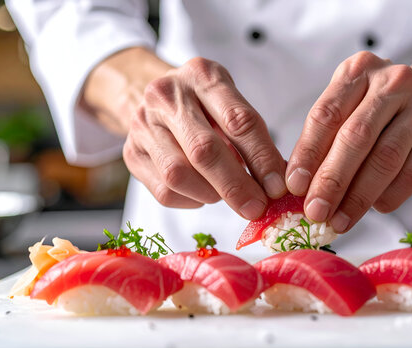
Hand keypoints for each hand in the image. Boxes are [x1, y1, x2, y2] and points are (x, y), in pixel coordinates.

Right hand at [123, 57, 286, 218]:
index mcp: (202, 76)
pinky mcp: (131, 153)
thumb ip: (253, 135)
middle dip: (236, 185)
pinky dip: (192, 199)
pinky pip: (164, 191)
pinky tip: (205, 193)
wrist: (145, 92)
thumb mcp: (229, 102)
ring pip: (178, 174)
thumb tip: (280, 179)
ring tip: (229, 196)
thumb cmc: (201, 102)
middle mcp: (166, 96)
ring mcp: (143, 125)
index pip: (238, 120)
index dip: (261, 157)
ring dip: (212, 194)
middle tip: (257, 207)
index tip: (277, 186)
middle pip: (204, 150)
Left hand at [286, 51, 411, 232]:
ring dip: (359, 196)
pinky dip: (390, 196)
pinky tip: (374, 208)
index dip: (308, 153)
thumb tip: (300, 188)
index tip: (295, 186)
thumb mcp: (346, 108)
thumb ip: (323, 141)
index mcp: (358, 70)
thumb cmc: (375, 110)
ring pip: (385, 158)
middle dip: (332, 180)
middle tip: (316, 211)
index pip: (327, 115)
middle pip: (356, 137)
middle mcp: (393, 82)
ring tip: (340, 220)